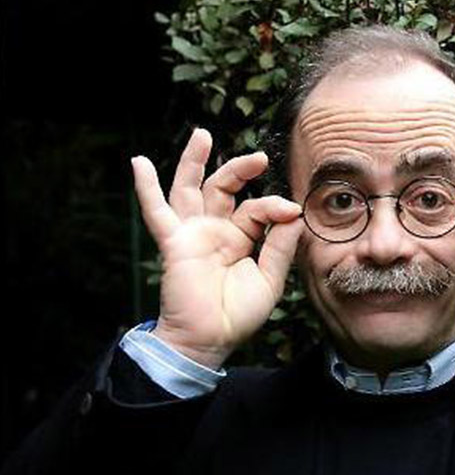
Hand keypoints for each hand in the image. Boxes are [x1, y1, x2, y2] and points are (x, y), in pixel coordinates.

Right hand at [130, 128, 303, 368]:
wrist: (210, 339)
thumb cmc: (238, 314)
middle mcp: (216, 230)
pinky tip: (139, 163)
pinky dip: (146, 188)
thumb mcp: (270, 279)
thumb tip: (295, 215)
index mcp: (241, 238)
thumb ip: (281, 247)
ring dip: (194, 161)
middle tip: (260, 157)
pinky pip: (156, 213)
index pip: (256, 208)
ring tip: (202, 134)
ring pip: (191, 189)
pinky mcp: (174, 243)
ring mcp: (193, 234)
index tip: (293, 210)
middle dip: (240, 169)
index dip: (274, 206)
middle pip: (224, 188)